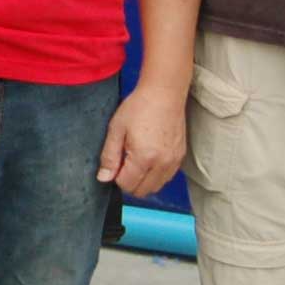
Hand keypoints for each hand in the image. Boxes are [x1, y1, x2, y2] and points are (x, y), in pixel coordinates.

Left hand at [97, 77, 188, 194]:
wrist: (164, 93)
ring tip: (137, 159)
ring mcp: (173, 162)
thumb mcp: (116, 129)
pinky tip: (149, 157)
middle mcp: (162, 164)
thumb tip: (104, 178)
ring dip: (143, 180)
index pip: (126, 185)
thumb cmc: (139, 107)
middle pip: (141, 191)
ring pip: (155, 187)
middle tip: (125, 161)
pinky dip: (156, 175)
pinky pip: (166, 178)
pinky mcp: (180, 157)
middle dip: (129, 182)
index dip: (116, 176)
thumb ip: (109, 157)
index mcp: (144, 157)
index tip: (116, 161)